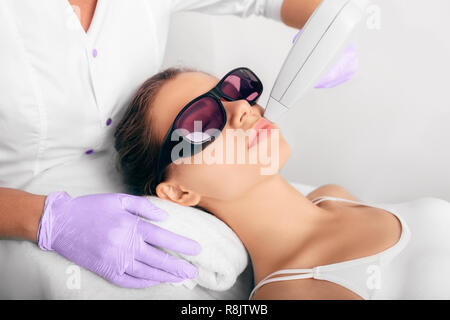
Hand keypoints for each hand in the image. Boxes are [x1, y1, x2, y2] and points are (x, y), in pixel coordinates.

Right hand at [37, 191, 200, 287]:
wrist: (61, 223)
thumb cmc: (91, 208)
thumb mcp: (119, 200)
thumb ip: (144, 207)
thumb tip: (165, 218)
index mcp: (130, 227)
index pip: (164, 238)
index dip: (182, 245)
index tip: (196, 249)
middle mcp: (125, 246)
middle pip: (159, 260)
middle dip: (178, 266)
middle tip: (193, 271)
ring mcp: (115, 261)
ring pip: (146, 273)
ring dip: (165, 276)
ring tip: (179, 277)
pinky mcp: (106, 271)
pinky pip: (129, 281)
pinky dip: (145, 283)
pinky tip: (155, 280)